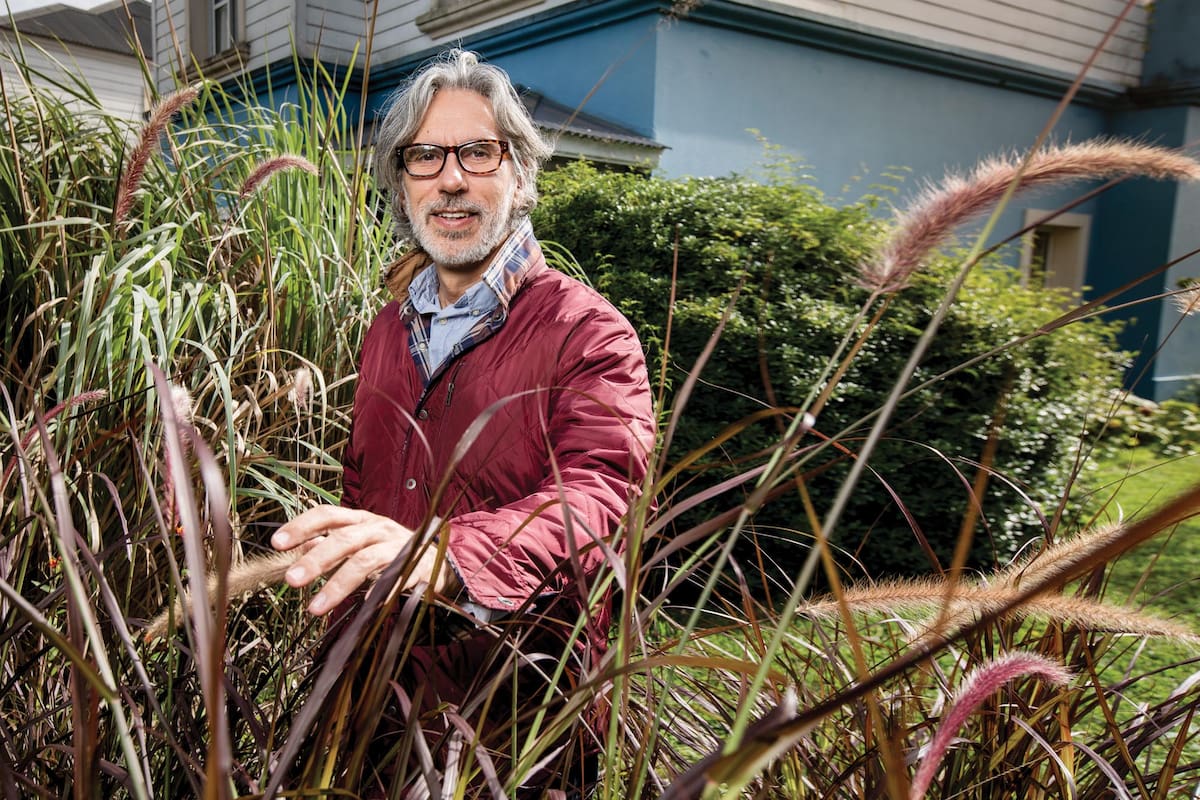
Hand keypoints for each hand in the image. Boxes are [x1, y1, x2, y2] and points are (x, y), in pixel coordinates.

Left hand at [270, 505, 452, 615]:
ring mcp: (397, 546)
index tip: (278, 543)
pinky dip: (378, 593)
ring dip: (337, 584)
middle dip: (315, 559)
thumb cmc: (392, 550)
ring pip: (364, 561)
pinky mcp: (415, 567)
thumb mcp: (361, 541)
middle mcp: (378, 528)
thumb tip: (298, 547)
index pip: (328, 514)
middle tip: (292, 580)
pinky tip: (364, 606)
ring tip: (315, 608)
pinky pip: (394, 580)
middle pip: (343, 539)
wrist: (440, 559)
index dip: (302, 526)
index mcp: (361, 520)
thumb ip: (332, 543)